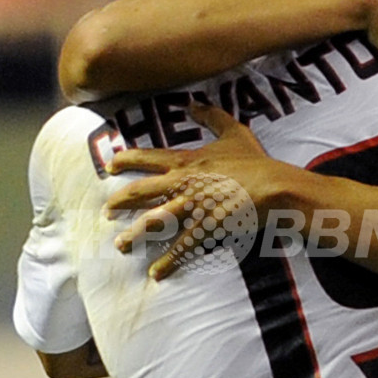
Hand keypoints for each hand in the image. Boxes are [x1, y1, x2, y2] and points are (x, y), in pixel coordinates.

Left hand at [105, 103, 287, 278]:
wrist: (271, 187)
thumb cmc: (253, 160)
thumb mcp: (233, 132)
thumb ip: (210, 116)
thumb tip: (192, 104)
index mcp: (185, 161)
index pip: (146, 158)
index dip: (125, 160)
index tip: (109, 166)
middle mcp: (180, 184)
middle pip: (140, 192)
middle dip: (119, 202)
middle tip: (106, 211)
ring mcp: (190, 208)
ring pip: (152, 222)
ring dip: (134, 235)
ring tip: (120, 245)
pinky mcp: (203, 229)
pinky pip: (180, 247)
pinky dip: (167, 262)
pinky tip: (156, 273)